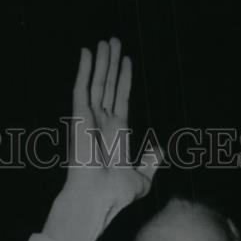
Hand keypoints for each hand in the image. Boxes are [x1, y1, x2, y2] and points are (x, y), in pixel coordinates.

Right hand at [65, 38, 159, 217]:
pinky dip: (83, 69)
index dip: (123, 80)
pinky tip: (87, 52)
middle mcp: (100, 124)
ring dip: (101, 61)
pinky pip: (81, 88)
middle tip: (114, 41)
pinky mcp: (78, 117)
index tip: (126, 61)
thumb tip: (161, 149)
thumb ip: (151, 162)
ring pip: (96, 83)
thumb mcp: (142, 178)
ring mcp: (88, 119)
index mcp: (115, 135)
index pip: (120, 100)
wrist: (97, 199)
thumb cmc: (116, 195)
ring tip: (106, 41)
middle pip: (107, 87)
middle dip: (111, 64)